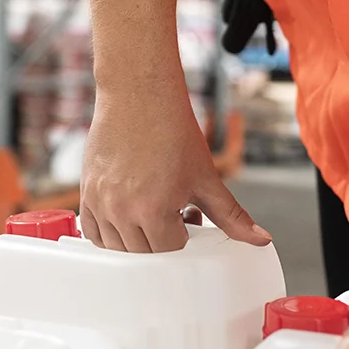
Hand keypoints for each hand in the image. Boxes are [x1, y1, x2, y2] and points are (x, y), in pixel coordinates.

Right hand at [80, 90, 271, 252]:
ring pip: (116, 247)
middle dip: (161, 237)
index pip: (169, 251)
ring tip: (151, 208)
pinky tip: (126, 215)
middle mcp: (122, 209)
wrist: (140, 95)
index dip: (184, 236)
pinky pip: (92, 231)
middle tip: (173, 210)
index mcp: (153, 209)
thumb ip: (231, 215)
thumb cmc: (172, 131)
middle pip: (143, 253)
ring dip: (136, 238)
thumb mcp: (206, 178)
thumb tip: (261, 239)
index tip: (188, 216)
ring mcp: (100, 201)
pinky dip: (108, 232)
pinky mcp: (86, 191)